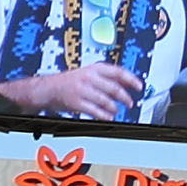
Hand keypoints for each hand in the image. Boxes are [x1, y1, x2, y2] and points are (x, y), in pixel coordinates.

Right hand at [9, 67, 143, 120]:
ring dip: (114, 108)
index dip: (131, 79)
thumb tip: (124, 83)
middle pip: (114, 88)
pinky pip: (95, 111)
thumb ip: (104, 76)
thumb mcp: (87, 72)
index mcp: (94, 68)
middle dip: (125, 97)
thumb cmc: (68, 81)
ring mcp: (83, 90)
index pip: (118, 72)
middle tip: (130, 103)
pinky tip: (108, 117)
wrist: (47, 88)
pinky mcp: (76, 102)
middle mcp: (89, 77)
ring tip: (117, 111)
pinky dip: (104, 115)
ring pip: (106, 100)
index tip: (139, 86)